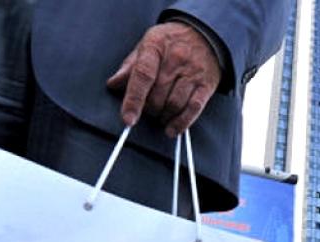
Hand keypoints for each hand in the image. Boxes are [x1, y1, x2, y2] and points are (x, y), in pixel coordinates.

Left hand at [107, 22, 220, 137]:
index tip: (128, 120)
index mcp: (155, 46)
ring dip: (163, 117)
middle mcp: (176, 58)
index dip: (134, 100)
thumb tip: (113, 85)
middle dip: (149, 109)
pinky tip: (172, 129)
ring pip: (174, 105)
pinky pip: (193, 108)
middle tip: (148, 109)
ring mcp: (193, 72)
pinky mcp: (206, 85)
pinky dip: (181, 123)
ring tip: (160, 116)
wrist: (205, 34)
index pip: (143, 75)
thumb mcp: (146, 46)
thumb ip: (130, 67)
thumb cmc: (169, 43)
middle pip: (157, 96)